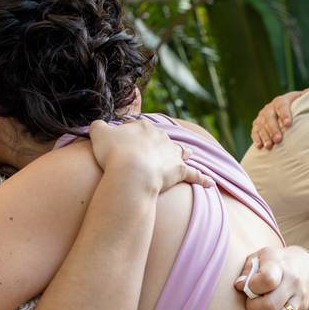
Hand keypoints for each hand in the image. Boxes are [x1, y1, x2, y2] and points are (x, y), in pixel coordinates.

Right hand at [89, 119, 214, 192]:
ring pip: (180, 152)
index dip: (131, 137)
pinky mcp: (179, 171)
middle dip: (158, 143)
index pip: (138, 128)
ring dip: (183, 153)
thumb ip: (98, 127)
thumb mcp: (99, 134)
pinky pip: (194, 175)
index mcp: (143, 127)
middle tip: (152, 151)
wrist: (131, 171)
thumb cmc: (113, 152)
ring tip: (187, 154)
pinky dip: (202, 179)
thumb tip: (98, 126)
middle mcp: (161, 137)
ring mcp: (172, 154)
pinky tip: (211, 183)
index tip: (124, 145)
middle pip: (161, 139)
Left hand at [232, 246, 308, 309]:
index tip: (248, 287)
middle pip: (272, 304)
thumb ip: (248, 270)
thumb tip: (238, 286)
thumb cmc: (274, 261)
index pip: (267, 279)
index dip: (253, 286)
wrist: (305, 265)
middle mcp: (292, 283)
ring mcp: (298, 300)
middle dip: (255, 308)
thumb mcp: (260, 256)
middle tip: (250, 304)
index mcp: (279, 266)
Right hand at [250, 90, 307, 148]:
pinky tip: (260, 146)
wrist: (282, 110)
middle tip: (278, 140)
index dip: (285, 114)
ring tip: (269, 146)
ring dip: (265, 136)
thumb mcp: (301, 101)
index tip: (288, 124)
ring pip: (261, 125)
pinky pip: (254, 131)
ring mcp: (261, 117)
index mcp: (281, 101)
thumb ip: (307, 97)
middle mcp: (269, 108)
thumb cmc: (295, 108)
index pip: (282, 106)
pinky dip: (257, 138)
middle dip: (273, 129)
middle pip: (269, 117)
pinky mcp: (256, 125)